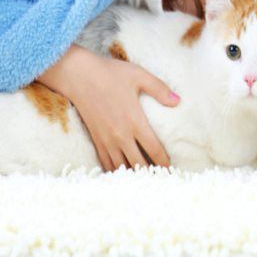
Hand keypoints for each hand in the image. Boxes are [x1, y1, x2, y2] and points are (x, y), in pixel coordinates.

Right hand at [38, 44, 179, 170]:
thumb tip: (178, 101)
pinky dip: (115, 171)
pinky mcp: (95, 139)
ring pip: (121, 167)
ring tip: (144, 183)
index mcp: (135, 121)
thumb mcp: (139, 76)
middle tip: (161, 181)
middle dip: (151, 174)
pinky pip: (106, 162)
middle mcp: (120, 135)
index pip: (154, 149)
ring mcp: (106, 140)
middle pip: (138, 164)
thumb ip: (160, 89)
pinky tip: (121, 176)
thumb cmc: (111, 74)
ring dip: (133, 176)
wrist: (78, 76)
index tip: (172, 169)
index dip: (164, 162)